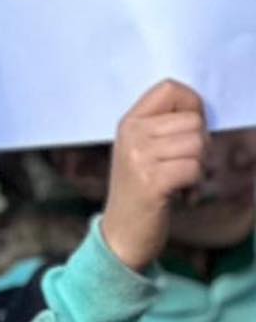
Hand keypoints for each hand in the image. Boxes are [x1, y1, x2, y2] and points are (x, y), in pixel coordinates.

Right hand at [102, 80, 207, 271]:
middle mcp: (132, 134)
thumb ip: (163, 127)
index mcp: (130, 121)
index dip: (193, 104)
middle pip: (192, 120)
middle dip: (200, 143)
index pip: (170, 88)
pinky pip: (194, 168)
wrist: (121, 232)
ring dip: (199, 165)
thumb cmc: (140, 189)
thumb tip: (200, 112)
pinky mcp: (152, 181)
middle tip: (184, 163)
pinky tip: (180, 192)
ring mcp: (139, 157)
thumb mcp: (142, 150)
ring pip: (197, 144)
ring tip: (180, 178)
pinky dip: (195, 183)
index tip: (192, 128)